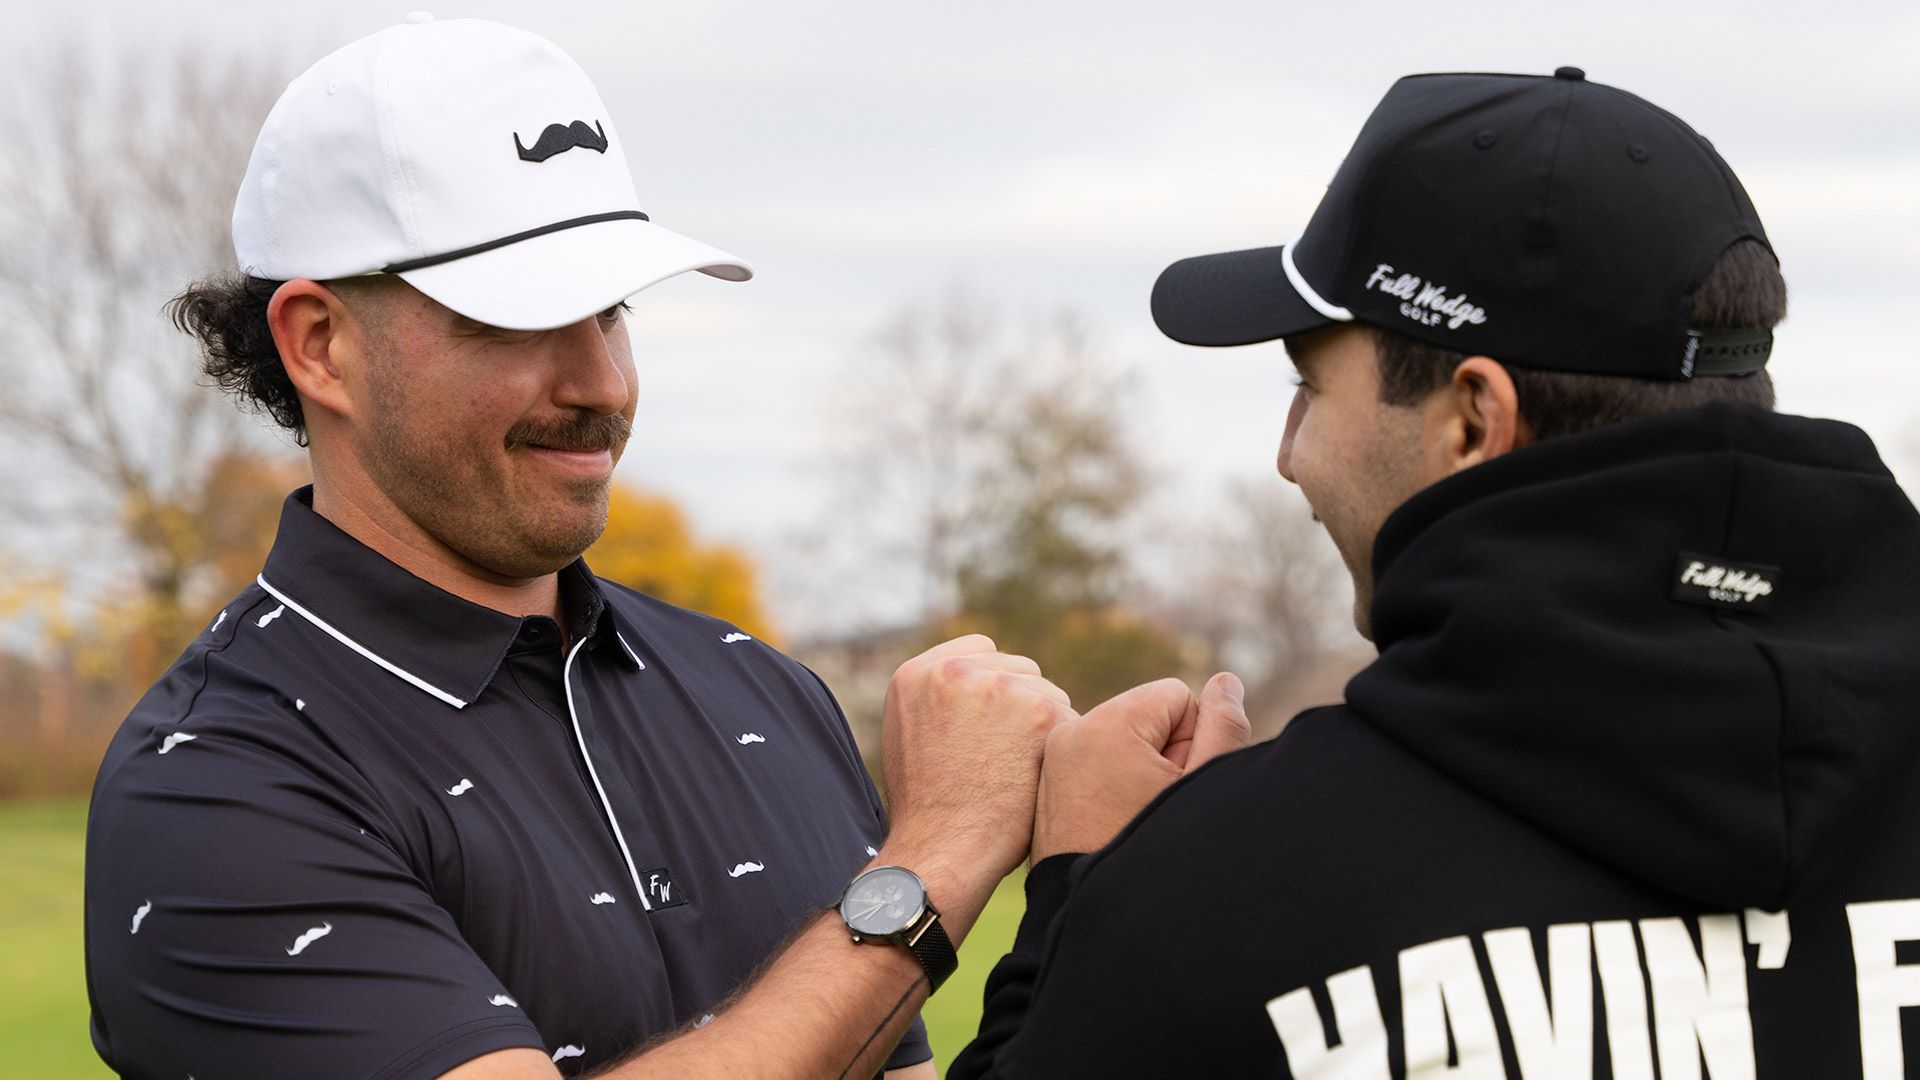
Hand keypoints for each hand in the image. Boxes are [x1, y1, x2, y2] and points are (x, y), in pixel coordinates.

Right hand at [877, 635, 1073, 924]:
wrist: (942, 849)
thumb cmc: (927, 808)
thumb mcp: (911, 736)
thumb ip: (940, 699)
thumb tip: (979, 681)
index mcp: (917, 674)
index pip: (980, 651)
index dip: (993, 685)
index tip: (994, 721)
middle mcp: (954, 671)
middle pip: (1019, 669)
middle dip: (1021, 705)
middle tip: (1006, 756)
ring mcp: (998, 687)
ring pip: (1048, 692)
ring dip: (1043, 724)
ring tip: (1016, 771)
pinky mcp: (1039, 711)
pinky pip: (1070, 718)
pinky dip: (1062, 748)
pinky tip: (1037, 778)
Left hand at [1031, 672, 1248, 863]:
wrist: (1095, 917)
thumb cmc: (1156, 854)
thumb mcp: (1204, 787)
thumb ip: (1224, 728)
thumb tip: (1225, 682)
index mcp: (1108, 724)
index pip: (1176, 697)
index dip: (1191, 741)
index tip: (1173, 785)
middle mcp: (1071, 730)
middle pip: (1145, 717)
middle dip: (1163, 755)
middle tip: (1151, 807)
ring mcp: (1052, 757)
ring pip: (1122, 742)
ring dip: (1138, 771)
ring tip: (1131, 818)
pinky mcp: (1045, 780)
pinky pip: (1095, 763)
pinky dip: (1111, 785)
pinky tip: (1111, 823)